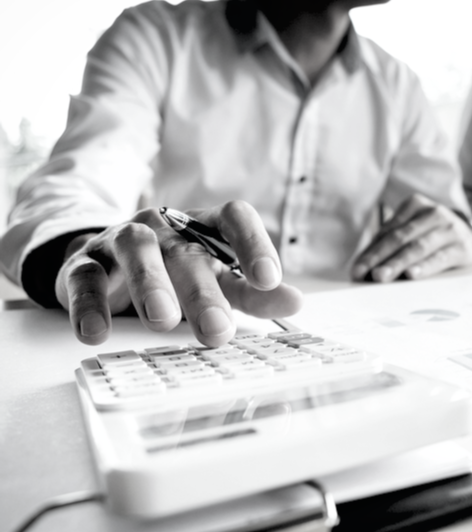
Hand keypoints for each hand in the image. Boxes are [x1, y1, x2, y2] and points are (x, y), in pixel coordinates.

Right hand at [55, 201, 302, 346]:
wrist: (108, 263)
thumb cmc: (176, 274)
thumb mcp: (218, 281)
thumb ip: (252, 293)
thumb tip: (295, 300)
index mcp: (205, 229)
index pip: (234, 219)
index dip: (254, 244)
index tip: (269, 279)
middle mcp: (167, 229)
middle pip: (187, 251)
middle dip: (203, 292)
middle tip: (218, 330)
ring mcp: (124, 241)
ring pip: (137, 251)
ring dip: (151, 286)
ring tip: (163, 321)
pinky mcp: (86, 263)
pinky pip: (85, 278)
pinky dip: (90, 305)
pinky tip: (97, 333)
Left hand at [350, 193, 471, 282]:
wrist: (469, 235)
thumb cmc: (432, 235)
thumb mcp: (413, 230)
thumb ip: (389, 245)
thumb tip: (362, 267)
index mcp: (415, 204)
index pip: (388, 231)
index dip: (370, 252)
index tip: (356, 270)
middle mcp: (434, 213)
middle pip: (401, 238)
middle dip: (379, 258)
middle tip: (365, 274)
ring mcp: (450, 229)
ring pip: (418, 247)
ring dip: (397, 263)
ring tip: (382, 276)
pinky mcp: (463, 247)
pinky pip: (440, 258)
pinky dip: (425, 267)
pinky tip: (412, 274)